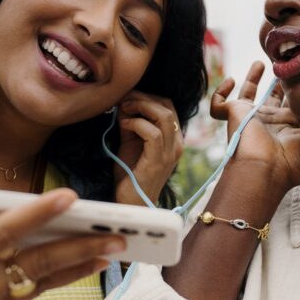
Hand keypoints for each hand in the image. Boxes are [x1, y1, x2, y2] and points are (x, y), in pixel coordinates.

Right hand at [0, 188, 121, 299]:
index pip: (6, 231)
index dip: (39, 211)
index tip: (71, 196)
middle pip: (40, 261)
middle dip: (82, 245)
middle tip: (119, 234)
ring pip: (43, 281)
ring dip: (79, 265)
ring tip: (112, 251)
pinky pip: (28, 296)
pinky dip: (54, 280)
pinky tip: (76, 269)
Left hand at [113, 91, 183, 205]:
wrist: (131, 203)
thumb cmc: (130, 174)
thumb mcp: (131, 142)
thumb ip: (131, 123)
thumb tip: (124, 102)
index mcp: (173, 138)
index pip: (167, 105)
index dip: (147, 96)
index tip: (127, 97)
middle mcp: (176, 144)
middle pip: (167, 105)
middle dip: (143, 97)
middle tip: (123, 100)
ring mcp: (169, 153)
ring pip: (163, 115)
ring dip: (140, 106)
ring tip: (123, 109)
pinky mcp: (158, 161)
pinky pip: (152, 133)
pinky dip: (136, 123)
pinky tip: (123, 125)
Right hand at [210, 61, 299, 192]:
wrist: (265, 171)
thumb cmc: (291, 163)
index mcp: (287, 127)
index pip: (292, 105)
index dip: (297, 91)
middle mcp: (269, 121)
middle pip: (272, 98)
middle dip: (279, 83)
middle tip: (286, 65)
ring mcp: (251, 117)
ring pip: (247, 95)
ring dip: (253, 77)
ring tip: (260, 62)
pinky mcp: (234, 114)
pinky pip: (218, 104)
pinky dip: (220, 92)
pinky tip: (231, 81)